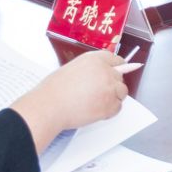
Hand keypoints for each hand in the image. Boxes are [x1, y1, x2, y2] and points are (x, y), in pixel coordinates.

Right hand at [10, 50, 127, 151]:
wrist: (49, 106)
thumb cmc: (54, 90)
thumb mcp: (73, 69)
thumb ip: (91, 69)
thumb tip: (102, 74)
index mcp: (95, 59)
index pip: (116, 59)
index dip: (117, 67)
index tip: (118, 72)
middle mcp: (105, 71)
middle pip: (120, 76)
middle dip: (112, 84)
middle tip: (98, 92)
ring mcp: (109, 88)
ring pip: (122, 92)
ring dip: (113, 98)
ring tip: (96, 102)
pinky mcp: (109, 105)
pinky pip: (118, 108)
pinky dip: (109, 111)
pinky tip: (96, 111)